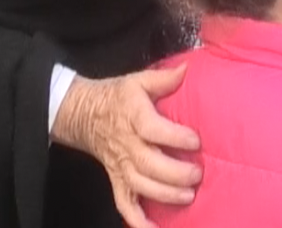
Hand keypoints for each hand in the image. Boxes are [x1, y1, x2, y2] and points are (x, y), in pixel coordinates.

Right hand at [51, 65, 201, 227]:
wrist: (84, 114)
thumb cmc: (117, 97)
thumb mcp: (137, 81)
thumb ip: (164, 79)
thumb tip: (187, 69)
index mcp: (134, 117)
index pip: (153, 130)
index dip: (175, 137)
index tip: (195, 140)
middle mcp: (127, 145)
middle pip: (149, 164)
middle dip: (175, 173)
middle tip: (197, 174)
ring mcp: (120, 166)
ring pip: (140, 186)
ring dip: (164, 195)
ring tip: (187, 196)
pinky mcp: (116, 180)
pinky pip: (123, 204)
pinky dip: (136, 221)